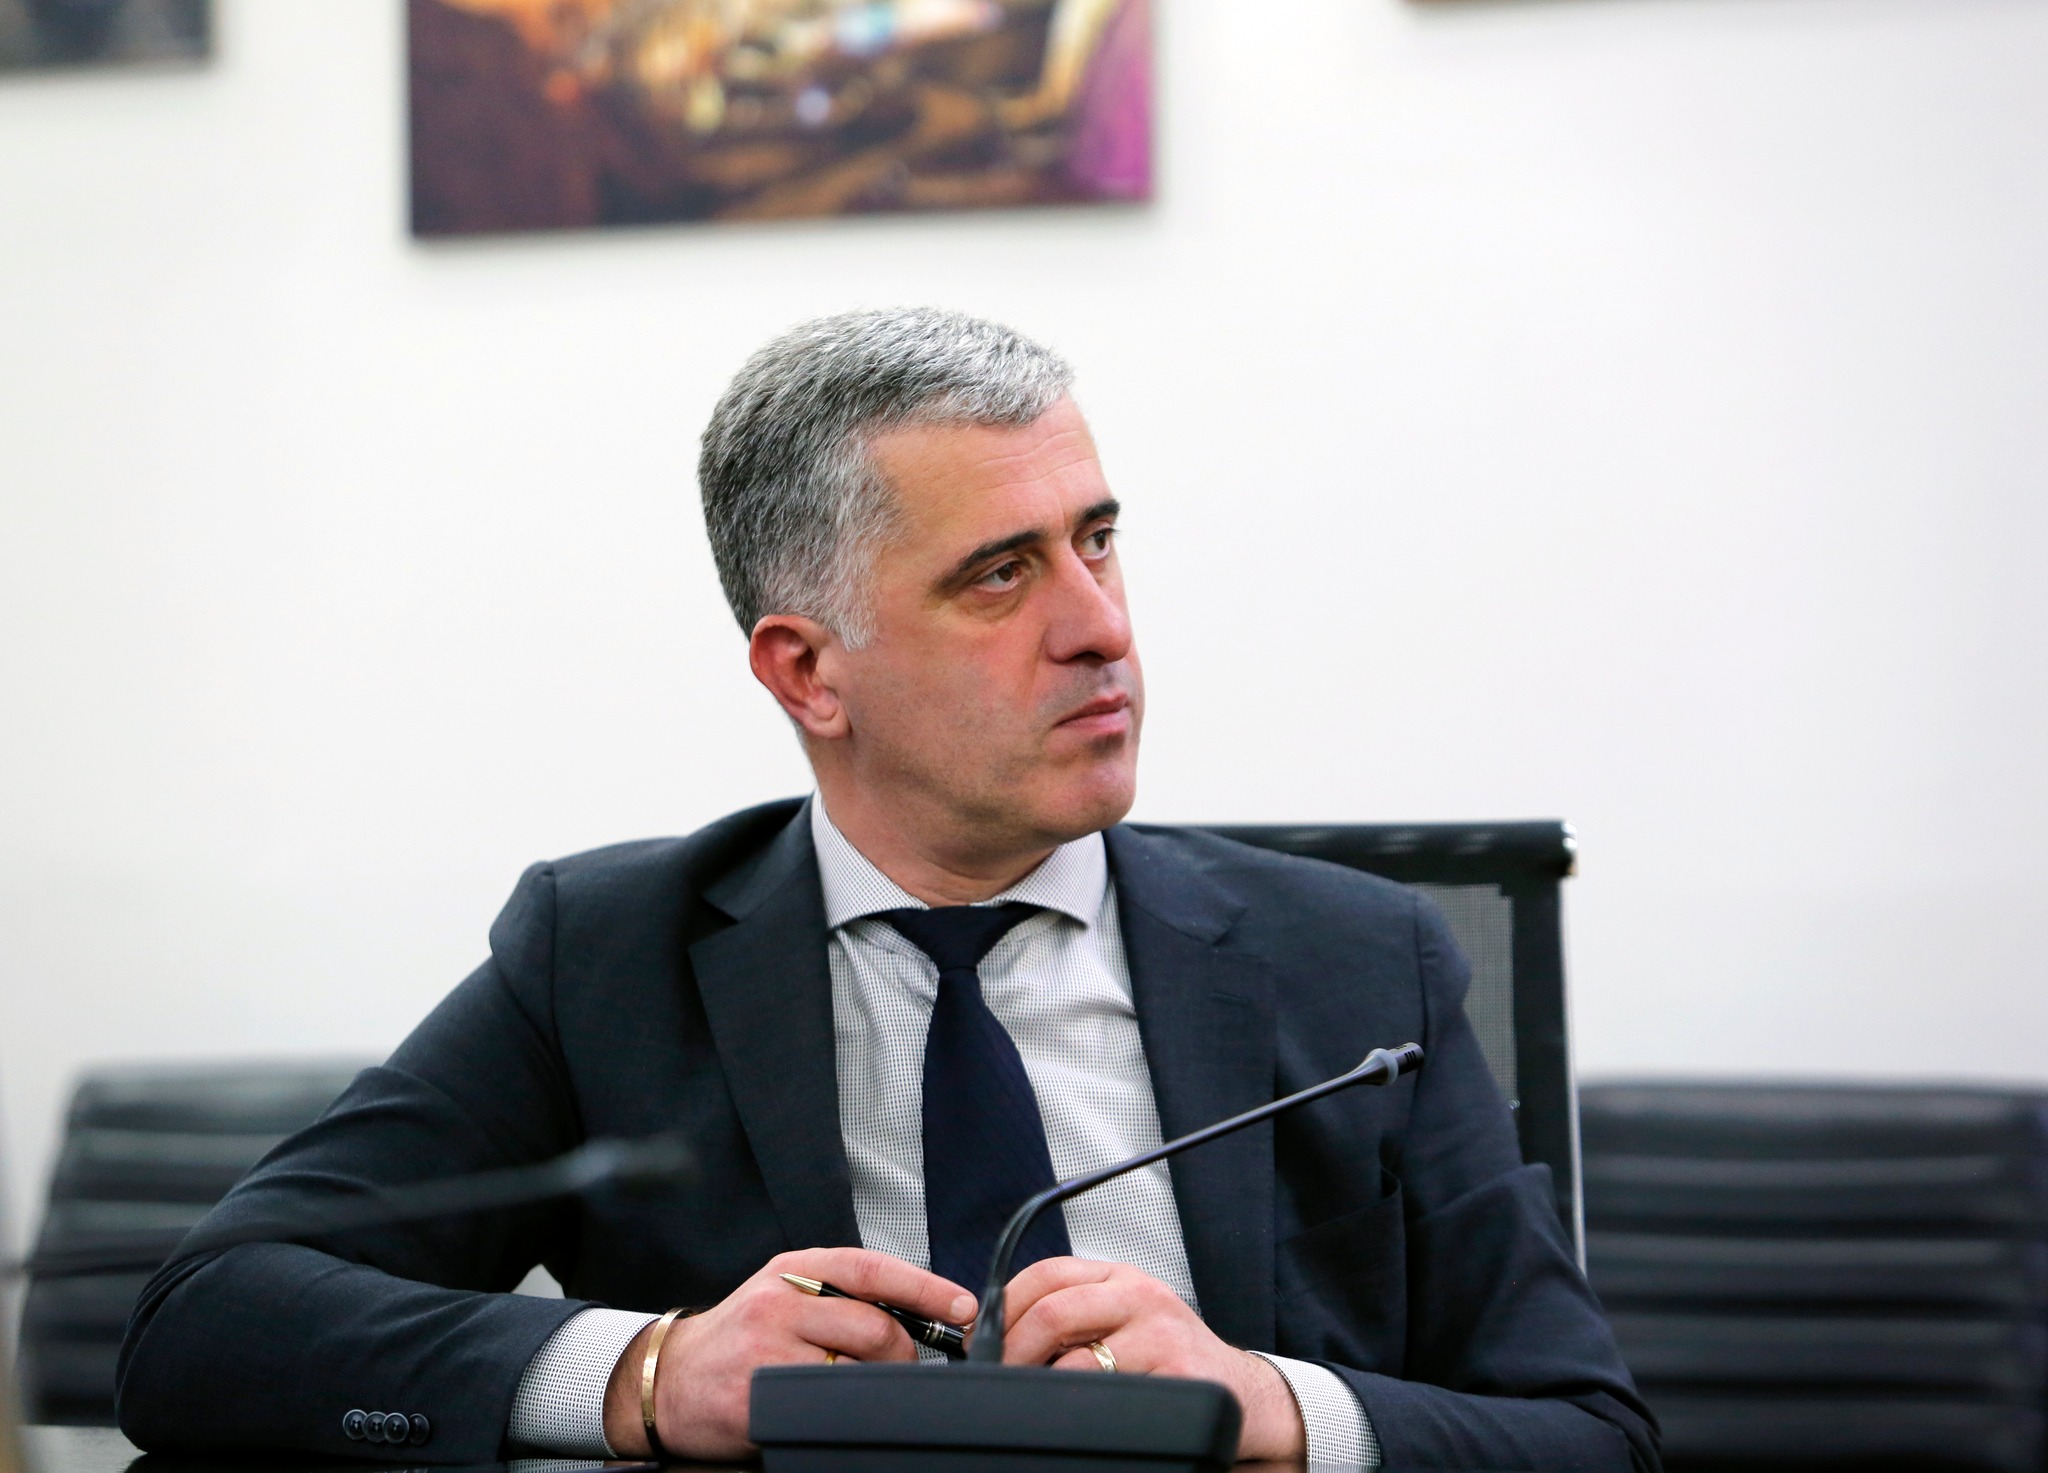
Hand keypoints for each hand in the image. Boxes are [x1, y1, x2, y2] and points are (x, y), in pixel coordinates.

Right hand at [602, 1248, 976, 1459]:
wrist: (669, 1378)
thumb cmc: (741, 1335)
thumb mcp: (786, 1293)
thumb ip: (842, 1294)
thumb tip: (921, 1314)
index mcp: (794, 1268)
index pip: (873, 1269)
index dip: (926, 1288)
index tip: (964, 1307)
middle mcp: (779, 1300)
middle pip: (874, 1326)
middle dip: (900, 1354)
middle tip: (898, 1369)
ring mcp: (765, 1350)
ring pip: (854, 1370)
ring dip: (870, 1385)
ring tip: (856, 1389)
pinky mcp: (755, 1398)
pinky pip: (822, 1407)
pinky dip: (839, 1412)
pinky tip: (830, 1409)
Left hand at [998, 1258, 1304, 1461]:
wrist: (1242, 1394)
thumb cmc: (1171, 1361)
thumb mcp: (1124, 1322)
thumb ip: (1074, 1317)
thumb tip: (997, 1335)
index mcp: (1121, 1278)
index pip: (1046, 1273)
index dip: (1003, 1306)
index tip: (982, 1339)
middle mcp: (1142, 1296)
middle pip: (1053, 1311)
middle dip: (1011, 1350)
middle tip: (998, 1378)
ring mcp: (1162, 1335)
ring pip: (1077, 1360)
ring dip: (1043, 1386)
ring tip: (1035, 1400)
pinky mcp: (1179, 1376)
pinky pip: (1112, 1397)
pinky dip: (1084, 1411)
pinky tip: (1080, 1416)